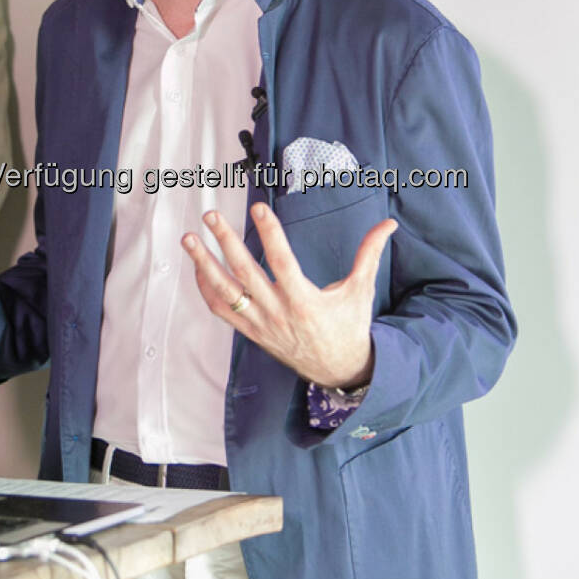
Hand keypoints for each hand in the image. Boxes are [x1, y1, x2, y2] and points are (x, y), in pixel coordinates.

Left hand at [181, 202, 395, 387]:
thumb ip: (370, 254)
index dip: (270, 233)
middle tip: (211, 216)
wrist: (338, 370)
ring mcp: (261, 324)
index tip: (259, 208)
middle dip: (225, 242)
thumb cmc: (349, 327)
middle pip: (244, 273)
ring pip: (225, 293)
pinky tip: (199, 268)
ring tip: (189, 240)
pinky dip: (207, 290)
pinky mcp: (252, 332)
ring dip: (204, 265)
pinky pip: (222, 311)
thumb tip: (388, 224)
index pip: (282, 261)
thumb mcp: (361, 290)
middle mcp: (278, 313)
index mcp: (305, 301)